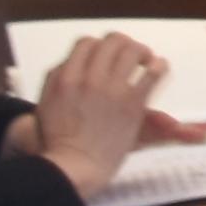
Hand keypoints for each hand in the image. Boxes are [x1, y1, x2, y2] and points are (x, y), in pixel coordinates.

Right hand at [13, 34, 205, 201]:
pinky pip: (152, 72)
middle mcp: (88, 78)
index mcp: (65, 77)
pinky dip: (159, 65)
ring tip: (146, 60)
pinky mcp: (132, 101)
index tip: (106, 55)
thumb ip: (59, 78)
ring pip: (133, 50)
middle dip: (124, 43)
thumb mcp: (47, 103)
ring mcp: (111, 88)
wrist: (74, 163)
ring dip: (142, 52)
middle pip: (112, 42)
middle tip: (131, 54)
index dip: (99, 45)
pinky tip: (158, 68)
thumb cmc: (57, 138)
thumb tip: (74, 60)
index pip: (86, 43)